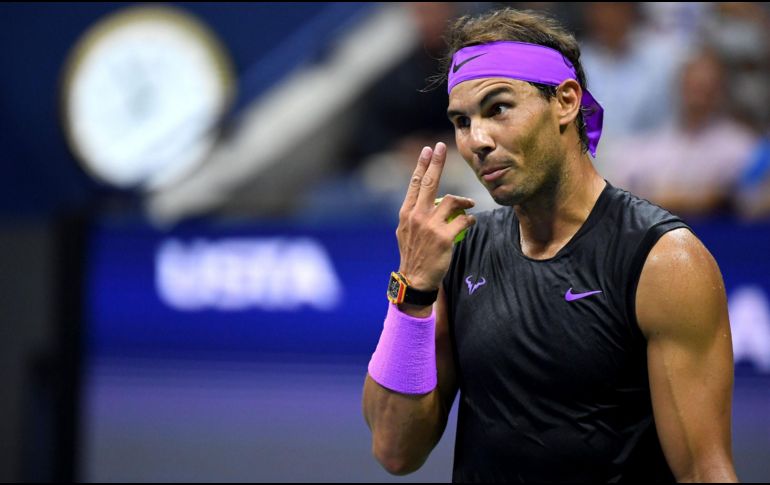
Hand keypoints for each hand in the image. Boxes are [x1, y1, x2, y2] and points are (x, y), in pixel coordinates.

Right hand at [396, 142, 475, 290]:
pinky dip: (469, 219)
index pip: (416, 184)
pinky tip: (470, 222)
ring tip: (469, 205)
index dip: (423, 165)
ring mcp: (430, 226)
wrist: (416, 279)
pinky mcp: (444, 237)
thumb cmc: (414, 254)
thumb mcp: (406, 232)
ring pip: (452, 201)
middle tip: (442, 146)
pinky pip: (463, 220)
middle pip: (430, 183)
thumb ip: (414, 215)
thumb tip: (425, 202)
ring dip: (464, 201)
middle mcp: (417, 216)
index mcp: (407, 213)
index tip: (429, 150)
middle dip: (436, 162)